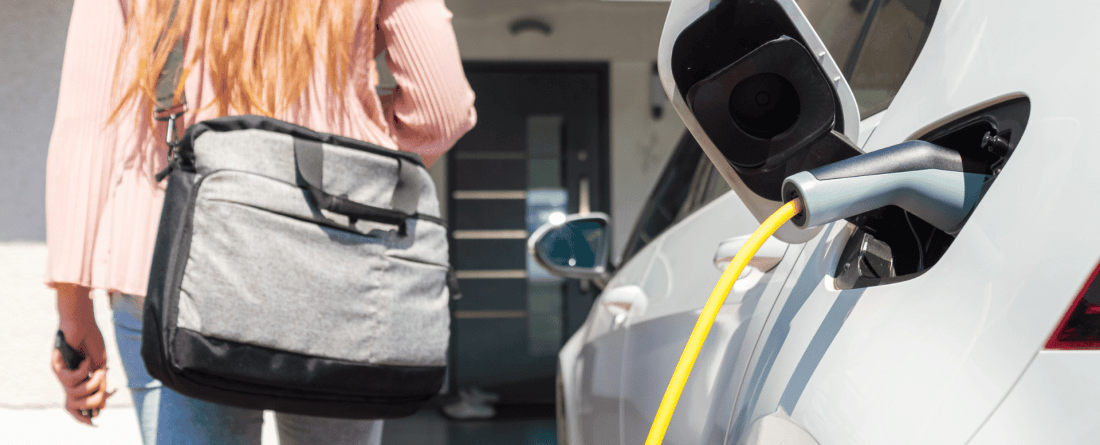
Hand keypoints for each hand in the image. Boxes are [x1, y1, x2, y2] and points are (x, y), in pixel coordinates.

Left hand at [52, 285, 113, 424]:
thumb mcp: (100, 364)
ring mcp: (62, 373)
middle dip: (93, 398)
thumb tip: (103, 402)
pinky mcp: (56, 366)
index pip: (81, 400)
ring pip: (74, 393)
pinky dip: (82, 371)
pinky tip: (85, 360)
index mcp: (79, 378)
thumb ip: (100, 381)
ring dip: (91, 382)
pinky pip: (70, 379)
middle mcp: (68, 378)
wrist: (82, 323)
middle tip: (104, 386)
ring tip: (97, 369)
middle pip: (77, 402)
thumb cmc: (91, 340)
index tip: (98, 414)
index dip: (88, 408)